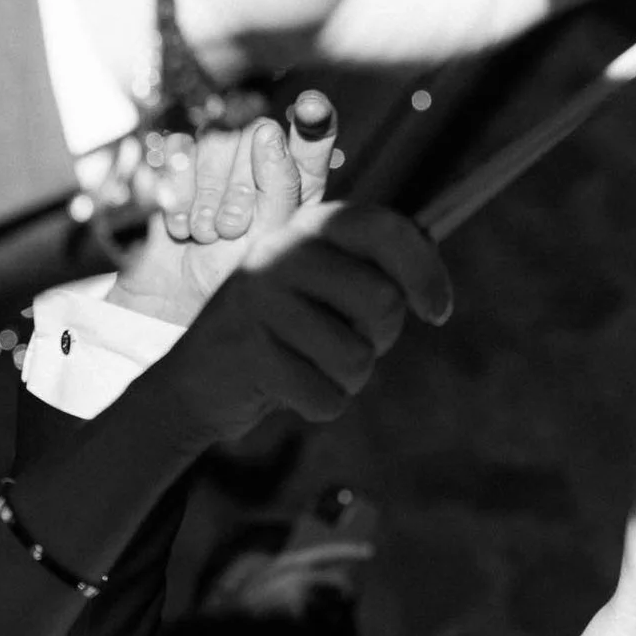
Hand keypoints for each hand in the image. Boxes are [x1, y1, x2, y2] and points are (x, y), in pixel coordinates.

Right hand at [107, 97, 335, 330]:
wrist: (178, 303)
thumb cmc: (235, 280)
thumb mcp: (270, 242)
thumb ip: (279, 188)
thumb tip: (268, 131)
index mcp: (300, 181)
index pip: (314, 134)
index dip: (315, 116)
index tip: (311, 110)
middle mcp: (263, 161)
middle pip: (258, 132)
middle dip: (241, 184)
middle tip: (232, 229)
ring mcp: (222, 159)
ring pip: (217, 139)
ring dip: (209, 193)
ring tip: (206, 235)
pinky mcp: (183, 163)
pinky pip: (180, 150)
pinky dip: (179, 192)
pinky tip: (182, 227)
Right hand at [145, 204, 450, 442]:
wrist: (197, 383)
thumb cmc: (281, 338)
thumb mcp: (323, 292)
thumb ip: (371, 273)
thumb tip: (430, 270)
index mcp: (307, 228)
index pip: (384, 229)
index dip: (425, 271)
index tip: (438, 311)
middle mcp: (281, 252)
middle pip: (382, 303)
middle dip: (378, 340)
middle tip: (343, 346)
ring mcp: (259, 298)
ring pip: (356, 359)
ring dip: (346, 380)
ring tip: (308, 368)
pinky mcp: (249, 350)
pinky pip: (326, 397)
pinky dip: (317, 407)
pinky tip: (285, 392)